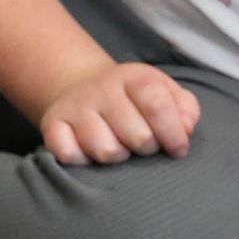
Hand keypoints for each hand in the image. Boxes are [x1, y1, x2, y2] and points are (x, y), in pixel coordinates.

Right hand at [35, 63, 199, 165]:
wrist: (83, 87)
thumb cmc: (135, 100)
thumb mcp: (165, 92)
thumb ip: (185, 109)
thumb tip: (185, 130)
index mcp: (134, 78)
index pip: (157, 106)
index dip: (173, 134)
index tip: (178, 150)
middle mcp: (101, 89)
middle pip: (136, 135)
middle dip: (147, 148)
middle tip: (144, 144)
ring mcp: (75, 107)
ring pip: (105, 150)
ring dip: (118, 157)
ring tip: (119, 147)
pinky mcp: (52, 125)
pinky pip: (68, 155)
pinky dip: (82, 161)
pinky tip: (90, 152)